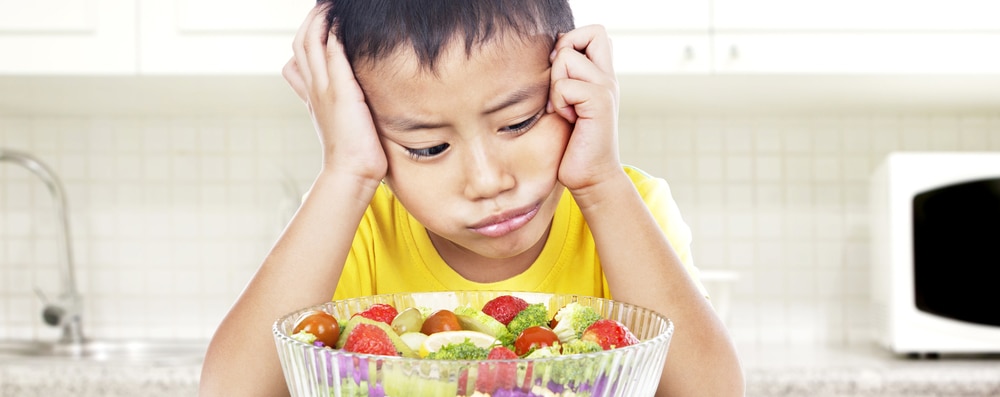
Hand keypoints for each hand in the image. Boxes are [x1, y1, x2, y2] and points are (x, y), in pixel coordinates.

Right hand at [283, 3, 386, 182]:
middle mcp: (314, 88)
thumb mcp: (344, 124)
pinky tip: (342, 20)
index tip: (321, 20)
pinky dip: (335, 32)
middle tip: (324, 6)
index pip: (299, 55)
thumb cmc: (355, 152)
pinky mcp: (341, 92)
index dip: (308, 33)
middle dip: (312, 18)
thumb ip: (342, 105)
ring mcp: (324, 89)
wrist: (352, 174)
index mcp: (313, 94)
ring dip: (321, 18)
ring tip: (331, 6)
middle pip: (302, 41)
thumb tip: (353, 96)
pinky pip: (333, 52)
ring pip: (312, 40)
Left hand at [548, 25, 622, 192]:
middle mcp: (608, 78)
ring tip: (564, 109)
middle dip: (566, 50)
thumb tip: (554, 51)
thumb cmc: (574, 145)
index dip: (573, 40)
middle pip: (593, 31)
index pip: (595, 33)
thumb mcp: (567, 105)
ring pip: (568, 58)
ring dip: (556, 84)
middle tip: (561, 84)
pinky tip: (568, 120)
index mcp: (602, 76)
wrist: (590, 177)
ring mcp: (607, 88)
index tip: (562, 72)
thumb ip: (566, 79)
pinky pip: (565, 86)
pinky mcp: (600, 103)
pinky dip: (559, 103)